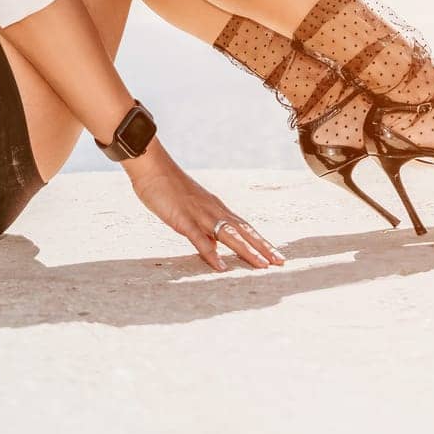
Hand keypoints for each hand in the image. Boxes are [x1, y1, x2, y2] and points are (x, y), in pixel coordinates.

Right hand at [126, 140, 286, 271]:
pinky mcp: (183, 219)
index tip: (276, 254)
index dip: (261, 241)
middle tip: (281, 263)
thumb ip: (203, 228)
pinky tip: (221, 266)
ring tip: (262, 266)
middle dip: (263, 248)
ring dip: (247, 251)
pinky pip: (199, 239)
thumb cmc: (168, 187)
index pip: (245, 227)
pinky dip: (211, 253)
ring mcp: (199, 214)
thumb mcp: (190, 209)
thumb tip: (215, 247)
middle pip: (244, 231)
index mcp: (216, 207)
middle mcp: (214, 210)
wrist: (152, 167)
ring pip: (228, 235)